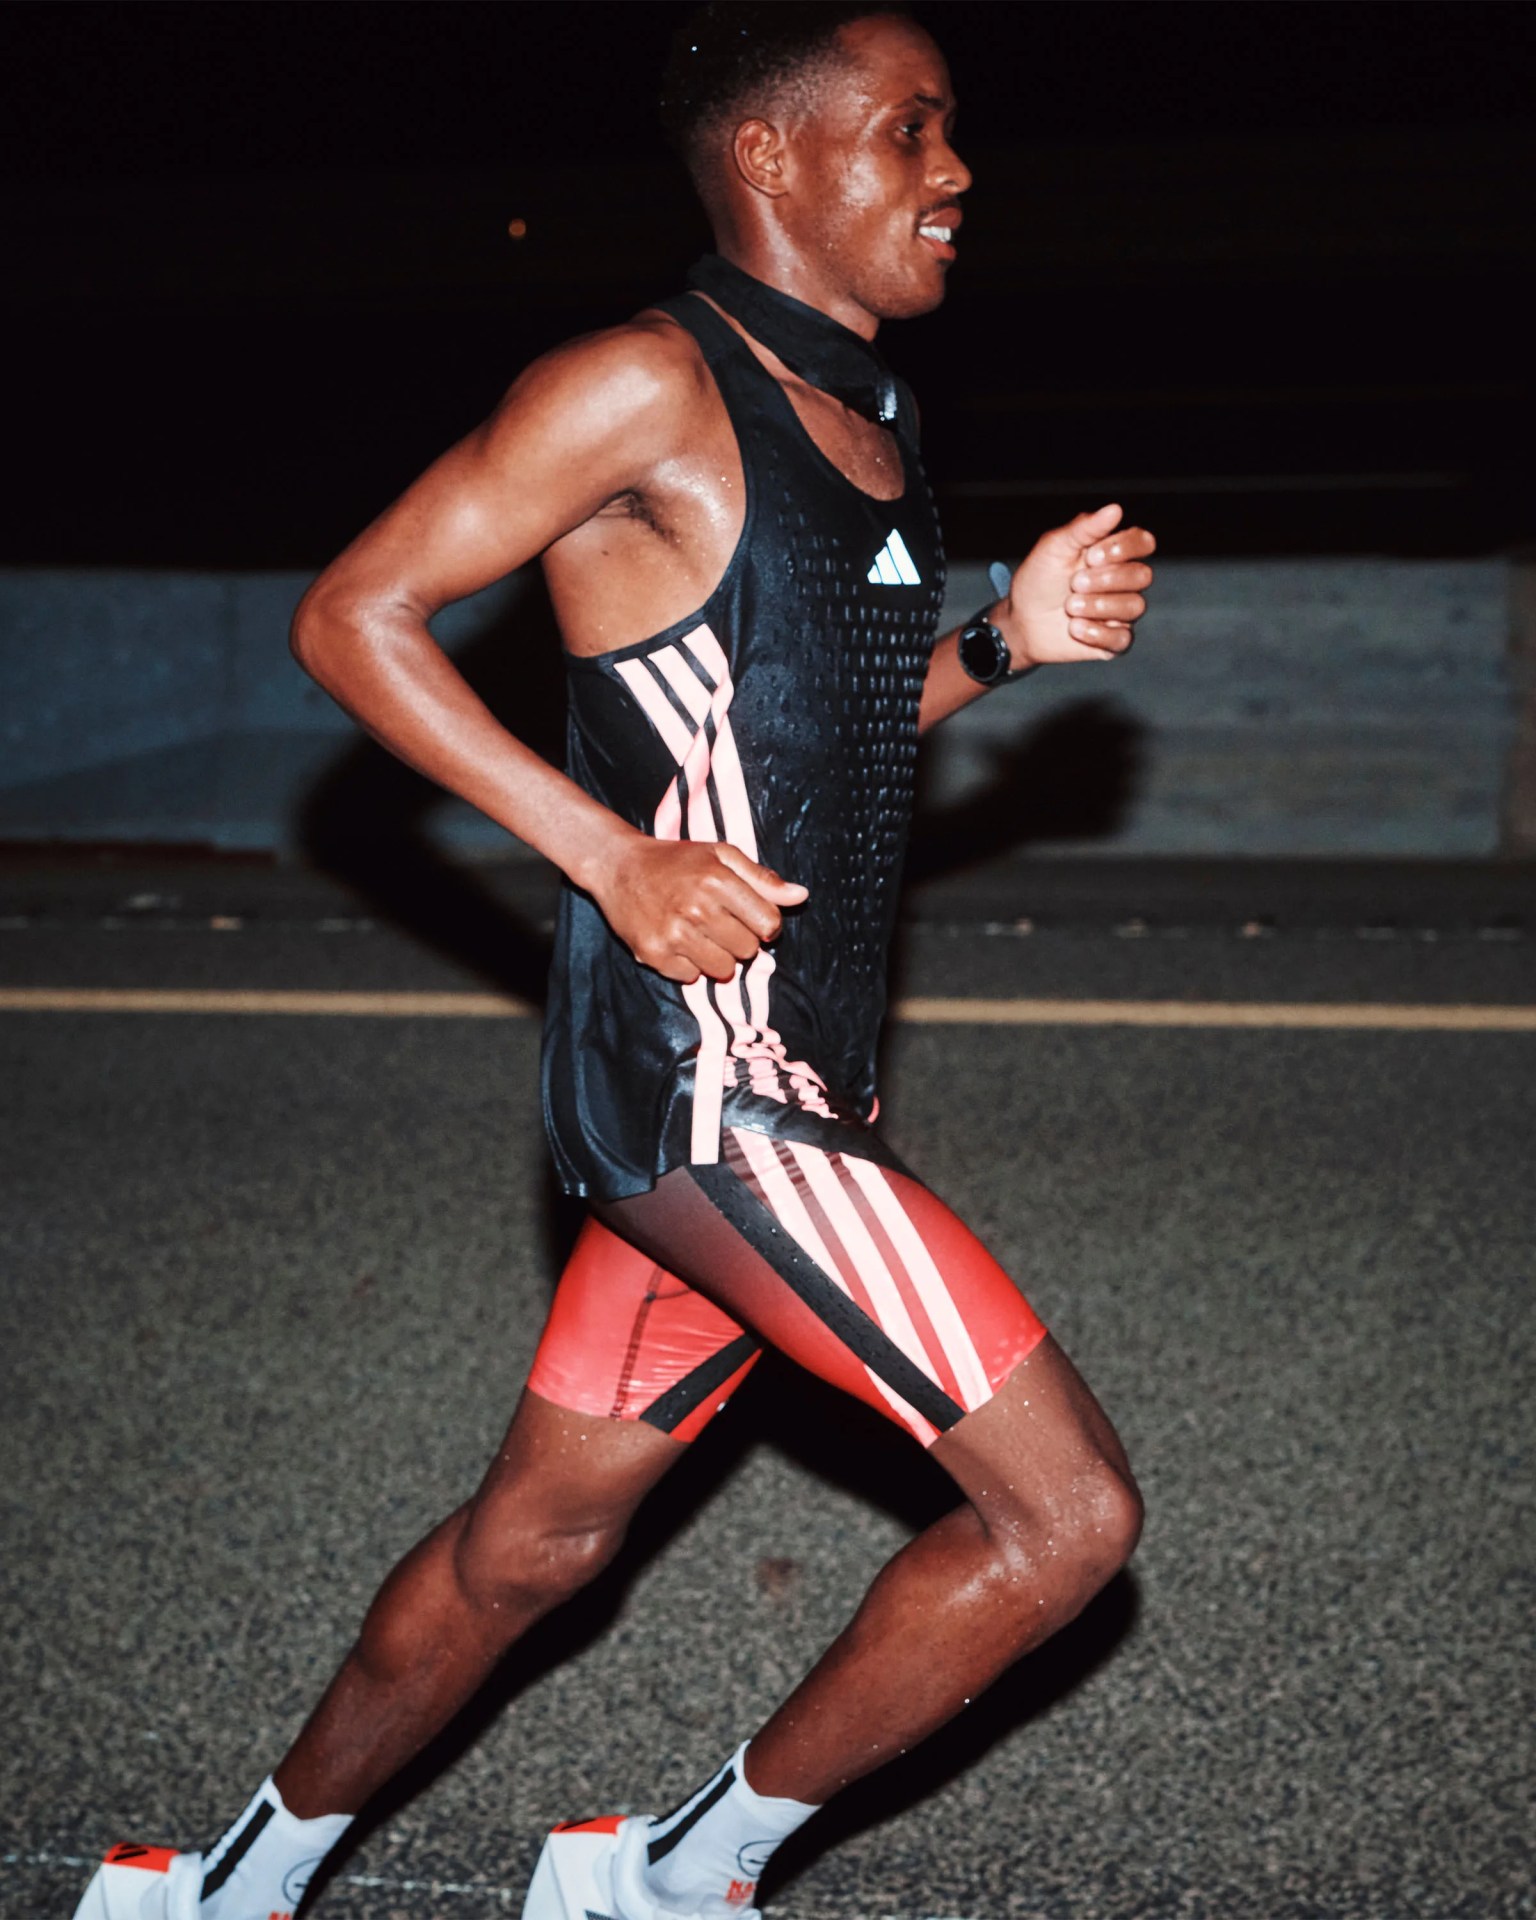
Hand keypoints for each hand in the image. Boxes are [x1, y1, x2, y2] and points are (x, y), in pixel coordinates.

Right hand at [593, 837, 808, 984]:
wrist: (618, 867)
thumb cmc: (676, 861)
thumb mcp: (721, 856)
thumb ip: (762, 879)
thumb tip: (801, 897)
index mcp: (718, 880)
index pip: (769, 924)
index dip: (765, 925)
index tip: (750, 918)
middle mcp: (696, 908)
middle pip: (748, 950)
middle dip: (740, 940)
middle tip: (718, 923)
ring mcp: (673, 934)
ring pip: (722, 970)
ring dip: (717, 957)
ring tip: (700, 934)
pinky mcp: (653, 954)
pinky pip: (691, 977)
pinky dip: (688, 965)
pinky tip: (677, 942)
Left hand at [995, 503, 1155, 669]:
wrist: (1020, 621)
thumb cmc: (1038, 580)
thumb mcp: (1054, 548)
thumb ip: (1084, 528)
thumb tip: (1115, 509)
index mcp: (1113, 553)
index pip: (1143, 542)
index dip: (1123, 548)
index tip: (1090, 556)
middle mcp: (1123, 581)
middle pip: (1142, 576)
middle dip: (1106, 580)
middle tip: (1075, 583)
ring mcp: (1121, 611)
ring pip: (1135, 607)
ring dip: (1098, 607)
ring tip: (1070, 607)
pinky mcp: (1114, 640)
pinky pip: (1123, 639)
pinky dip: (1096, 633)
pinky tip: (1075, 628)